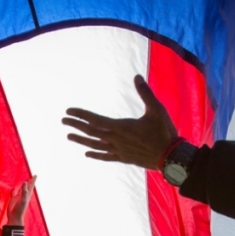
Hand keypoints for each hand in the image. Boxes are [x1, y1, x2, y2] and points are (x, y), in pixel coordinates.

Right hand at [7, 176, 36, 225]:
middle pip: (27, 186)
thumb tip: (25, 182)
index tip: (35, 175)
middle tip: (32, 176)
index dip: (33, 180)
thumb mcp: (23, 199)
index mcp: (27, 195)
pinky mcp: (13, 199)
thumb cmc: (20, 209)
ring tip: (25, 181)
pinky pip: (14, 193)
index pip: (31, 186)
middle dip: (30, 181)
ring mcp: (18, 197)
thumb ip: (24, 191)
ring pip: (21, 189)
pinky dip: (14, 190)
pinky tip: (14, 188)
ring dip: (23, 185)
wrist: (14, 216)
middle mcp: (23, 195)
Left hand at [63, 75, 178, 169]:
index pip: (96, 119)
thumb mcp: (156, 109)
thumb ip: (145, 93)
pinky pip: (106, 157)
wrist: (171, 157)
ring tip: (69, 136)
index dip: (81, 115)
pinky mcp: (124, 159)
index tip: (68, 112)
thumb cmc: (164, 132)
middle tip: (63, 121)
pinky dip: (95, 154)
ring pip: (95, 145)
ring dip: (81, 140)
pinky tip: (87, 153)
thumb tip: (137, 76)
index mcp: (121, 127)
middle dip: (76, 125)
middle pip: (91, 132)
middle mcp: (116, 139)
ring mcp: (119, 150)